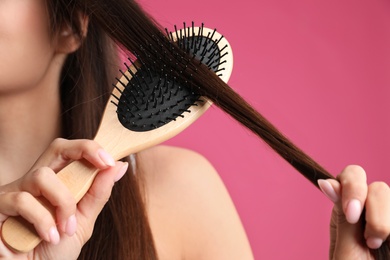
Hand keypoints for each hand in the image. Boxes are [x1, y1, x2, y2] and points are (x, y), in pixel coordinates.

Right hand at [0, 138, 127, 258]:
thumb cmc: (55, 250)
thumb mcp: (83, 220)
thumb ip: (98, 194)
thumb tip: (119, 166)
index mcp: (55, 183)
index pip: (71, 152)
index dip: (91, 149)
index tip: (111, 161)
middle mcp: (33, 182)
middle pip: (56, 147)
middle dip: (84, 151)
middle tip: (104, 163)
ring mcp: (13, 192)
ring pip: (42, 176)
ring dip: (63, 203)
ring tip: (65, 229)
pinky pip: (23, 200)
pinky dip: (43, 220)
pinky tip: (49, 237)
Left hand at [318, 165, 389, 259]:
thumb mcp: (347, 250)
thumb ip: (343, 218)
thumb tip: (326, 181)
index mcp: (349, 212)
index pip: (351, 176)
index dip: (353, 187)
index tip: (353, 214)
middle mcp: (371, 211)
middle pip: (378, 187)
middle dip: (376, 211)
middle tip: (371, 241)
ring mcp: (388, 219)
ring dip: (386, 222)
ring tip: (380, 246)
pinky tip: (388, 243)